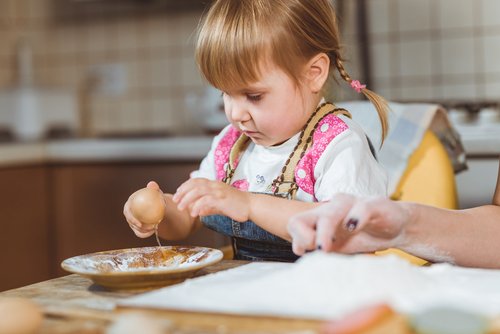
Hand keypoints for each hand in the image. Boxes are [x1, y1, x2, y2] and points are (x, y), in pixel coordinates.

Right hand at [123, 181, 164, 237]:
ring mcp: (133, 220)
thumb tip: (152, 184)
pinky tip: (153, 232)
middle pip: (129, 221)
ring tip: (152, 229)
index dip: (131, 218)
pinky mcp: (137, 227)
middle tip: (147, 228)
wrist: (159, 206)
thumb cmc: (156, 198)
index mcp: (130, 203)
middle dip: (136, 227)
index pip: (127, 212)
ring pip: (135, 228)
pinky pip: (140, 232)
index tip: (139, 223)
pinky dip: (146, 233)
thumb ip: (154, 188)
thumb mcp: (156, 192)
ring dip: (143, 231)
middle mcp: (129, 212)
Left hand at [173, 178, 250, 221]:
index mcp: (214, 184)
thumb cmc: (236, 206)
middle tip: (175, 201)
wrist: (251, 206)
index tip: (177, 193)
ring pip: (198, 191)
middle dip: (182, 192)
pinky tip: (194, 213)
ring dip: (187, 199)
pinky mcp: (222, 199)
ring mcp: (219, 191)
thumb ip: (209, 207)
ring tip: (181, 208)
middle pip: (194, 184)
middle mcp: (215, 185)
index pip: (196, 180)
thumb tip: (198, 211)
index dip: (185, 185)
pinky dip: (198, 206)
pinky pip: (206, 200)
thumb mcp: (220, 206)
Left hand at [287, 193, 409, 254]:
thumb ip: (320, 246)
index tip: (306, 253)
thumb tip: (299, 249)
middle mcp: (332, 208)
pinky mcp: (374, 204)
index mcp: (321, 218)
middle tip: (317, 252)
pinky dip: (356, 217)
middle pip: (306, 218)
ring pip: (330, 214)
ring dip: (324, 231)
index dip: (297, 239)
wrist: (397, 226)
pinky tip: (354, 228)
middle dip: (305, 237)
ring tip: (324, 247)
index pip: (296, 223)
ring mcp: (352, 204)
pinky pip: (362, 208)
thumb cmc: (363, 236)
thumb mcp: (339, 245)